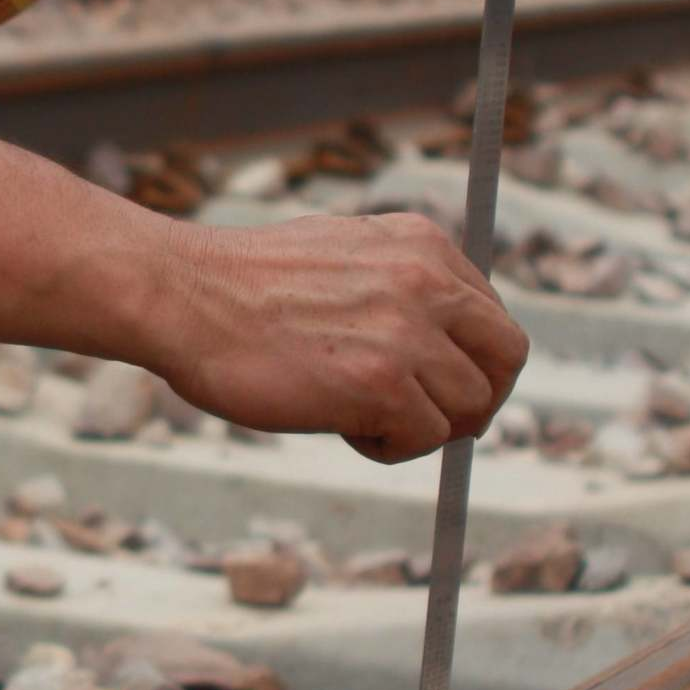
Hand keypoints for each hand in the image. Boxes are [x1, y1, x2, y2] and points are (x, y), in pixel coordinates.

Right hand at [154, 211, 528, 464]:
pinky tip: (340, 426)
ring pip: (469, 406)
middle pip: (508, 358)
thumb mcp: (340, 254)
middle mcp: (426, 281)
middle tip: (431, 418)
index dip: (471, 359)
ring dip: (421, 425)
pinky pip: (424, 437)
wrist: (182, 294)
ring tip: (358, 416)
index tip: (437, 382)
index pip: (492, 313)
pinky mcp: (381, 384)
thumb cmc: (241, 284)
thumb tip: (439, 342)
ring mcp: (407, 332)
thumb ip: (397, 284)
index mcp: (420, 242)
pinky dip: (388, 446)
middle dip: (478, 397)